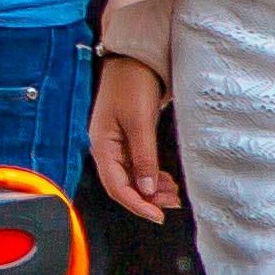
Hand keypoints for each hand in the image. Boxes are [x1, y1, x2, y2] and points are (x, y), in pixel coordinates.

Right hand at [89, 56, 176, 218]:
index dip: (137, 204)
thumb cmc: (132, 84)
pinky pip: (136, 165)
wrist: (134, 58)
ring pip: (131, 177)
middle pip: (122, 185)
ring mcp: (115, 143)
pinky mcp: (126, 138)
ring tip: (173, 192)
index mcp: (101, 145)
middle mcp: (105, 148)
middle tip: (172, 203)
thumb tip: (146, 189)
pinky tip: (164, 179)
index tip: (157, 215)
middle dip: (147, 198)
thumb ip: (143, 157)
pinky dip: (150, 175)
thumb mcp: (140, 122)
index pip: (116, 186)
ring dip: (150, 188)